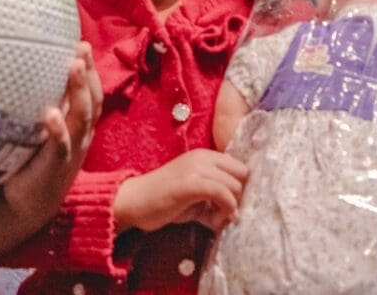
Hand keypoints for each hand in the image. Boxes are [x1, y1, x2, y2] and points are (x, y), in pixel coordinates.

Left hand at [1, 43, 102, 230]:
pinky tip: (51, 114)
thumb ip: (41, 103)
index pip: (91, 92)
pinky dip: (57, 130)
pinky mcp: (55, 168)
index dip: (90, 68)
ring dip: (78, 91)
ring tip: (73, 67)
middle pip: (92, 99)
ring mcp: (71, 151)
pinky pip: (60, 147)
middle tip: (81, 47)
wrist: (28, 205)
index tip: (81, 42)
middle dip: (88, 73)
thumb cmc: (32, 160)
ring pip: (82, 118)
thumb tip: (19, 65)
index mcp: (78, 125)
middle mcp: (80, 136)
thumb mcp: (41, 129)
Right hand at [113, 148, 248, 233]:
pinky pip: (222, 193)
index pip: (240, 167)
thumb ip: (217, 197)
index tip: (229, 206)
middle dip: (239, 197)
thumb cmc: (164, 200)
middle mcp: (202, 156)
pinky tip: (212, 221)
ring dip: (231, 207)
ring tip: (214, 220)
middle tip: (223, 215)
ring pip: (235, 185)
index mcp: (205, 155)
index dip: (240, 188)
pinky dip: (225, 210)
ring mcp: (196, 168)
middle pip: (242, 175)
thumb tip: (238, 214)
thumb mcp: (196, 194)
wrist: (134, 201)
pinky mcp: (190, 183)